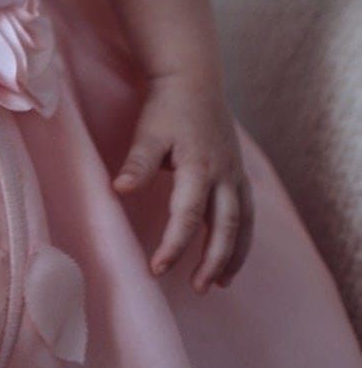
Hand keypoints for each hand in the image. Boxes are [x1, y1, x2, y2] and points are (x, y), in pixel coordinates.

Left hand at [111, 73, 254, 291]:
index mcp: (198, 166)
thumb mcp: (148, 131)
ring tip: (218, 284)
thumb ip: (138, 163)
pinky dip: (242, 240)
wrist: (194, 80)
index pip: (188, 215)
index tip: (157, 269)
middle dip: (212, 261)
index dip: (174, 245)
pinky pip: (247, 214)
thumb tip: (119, 190)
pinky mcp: (239, 175)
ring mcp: (235, 175)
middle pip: (224, 227)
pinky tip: (231, 259)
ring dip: (232, 256)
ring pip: (242, 224)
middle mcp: (223, 175)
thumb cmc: (167, 107)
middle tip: (196, 288)